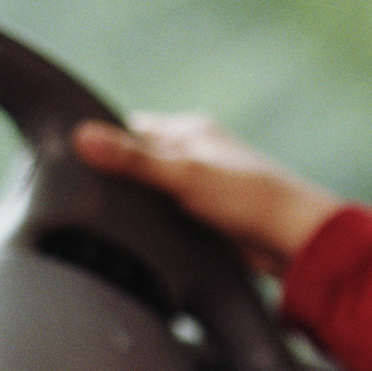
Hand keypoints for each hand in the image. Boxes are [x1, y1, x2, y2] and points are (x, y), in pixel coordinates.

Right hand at [71, 114, 342, 276]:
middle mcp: (196, 155)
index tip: (73, 160)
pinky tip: (145, 240)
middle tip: (89, 197)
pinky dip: (157, 227)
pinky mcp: (210, 220)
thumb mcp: (183, 175)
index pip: (131, 128)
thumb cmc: (251, 199)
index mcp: (190, 131)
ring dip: (140, 207)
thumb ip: (132, 160)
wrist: (298, 242)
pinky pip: (171, 219)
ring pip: (155, 194)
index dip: (104, 142)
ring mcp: (203, 188)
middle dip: (119, 178)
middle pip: (140, 163)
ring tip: (111, 221)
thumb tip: (80, 138)